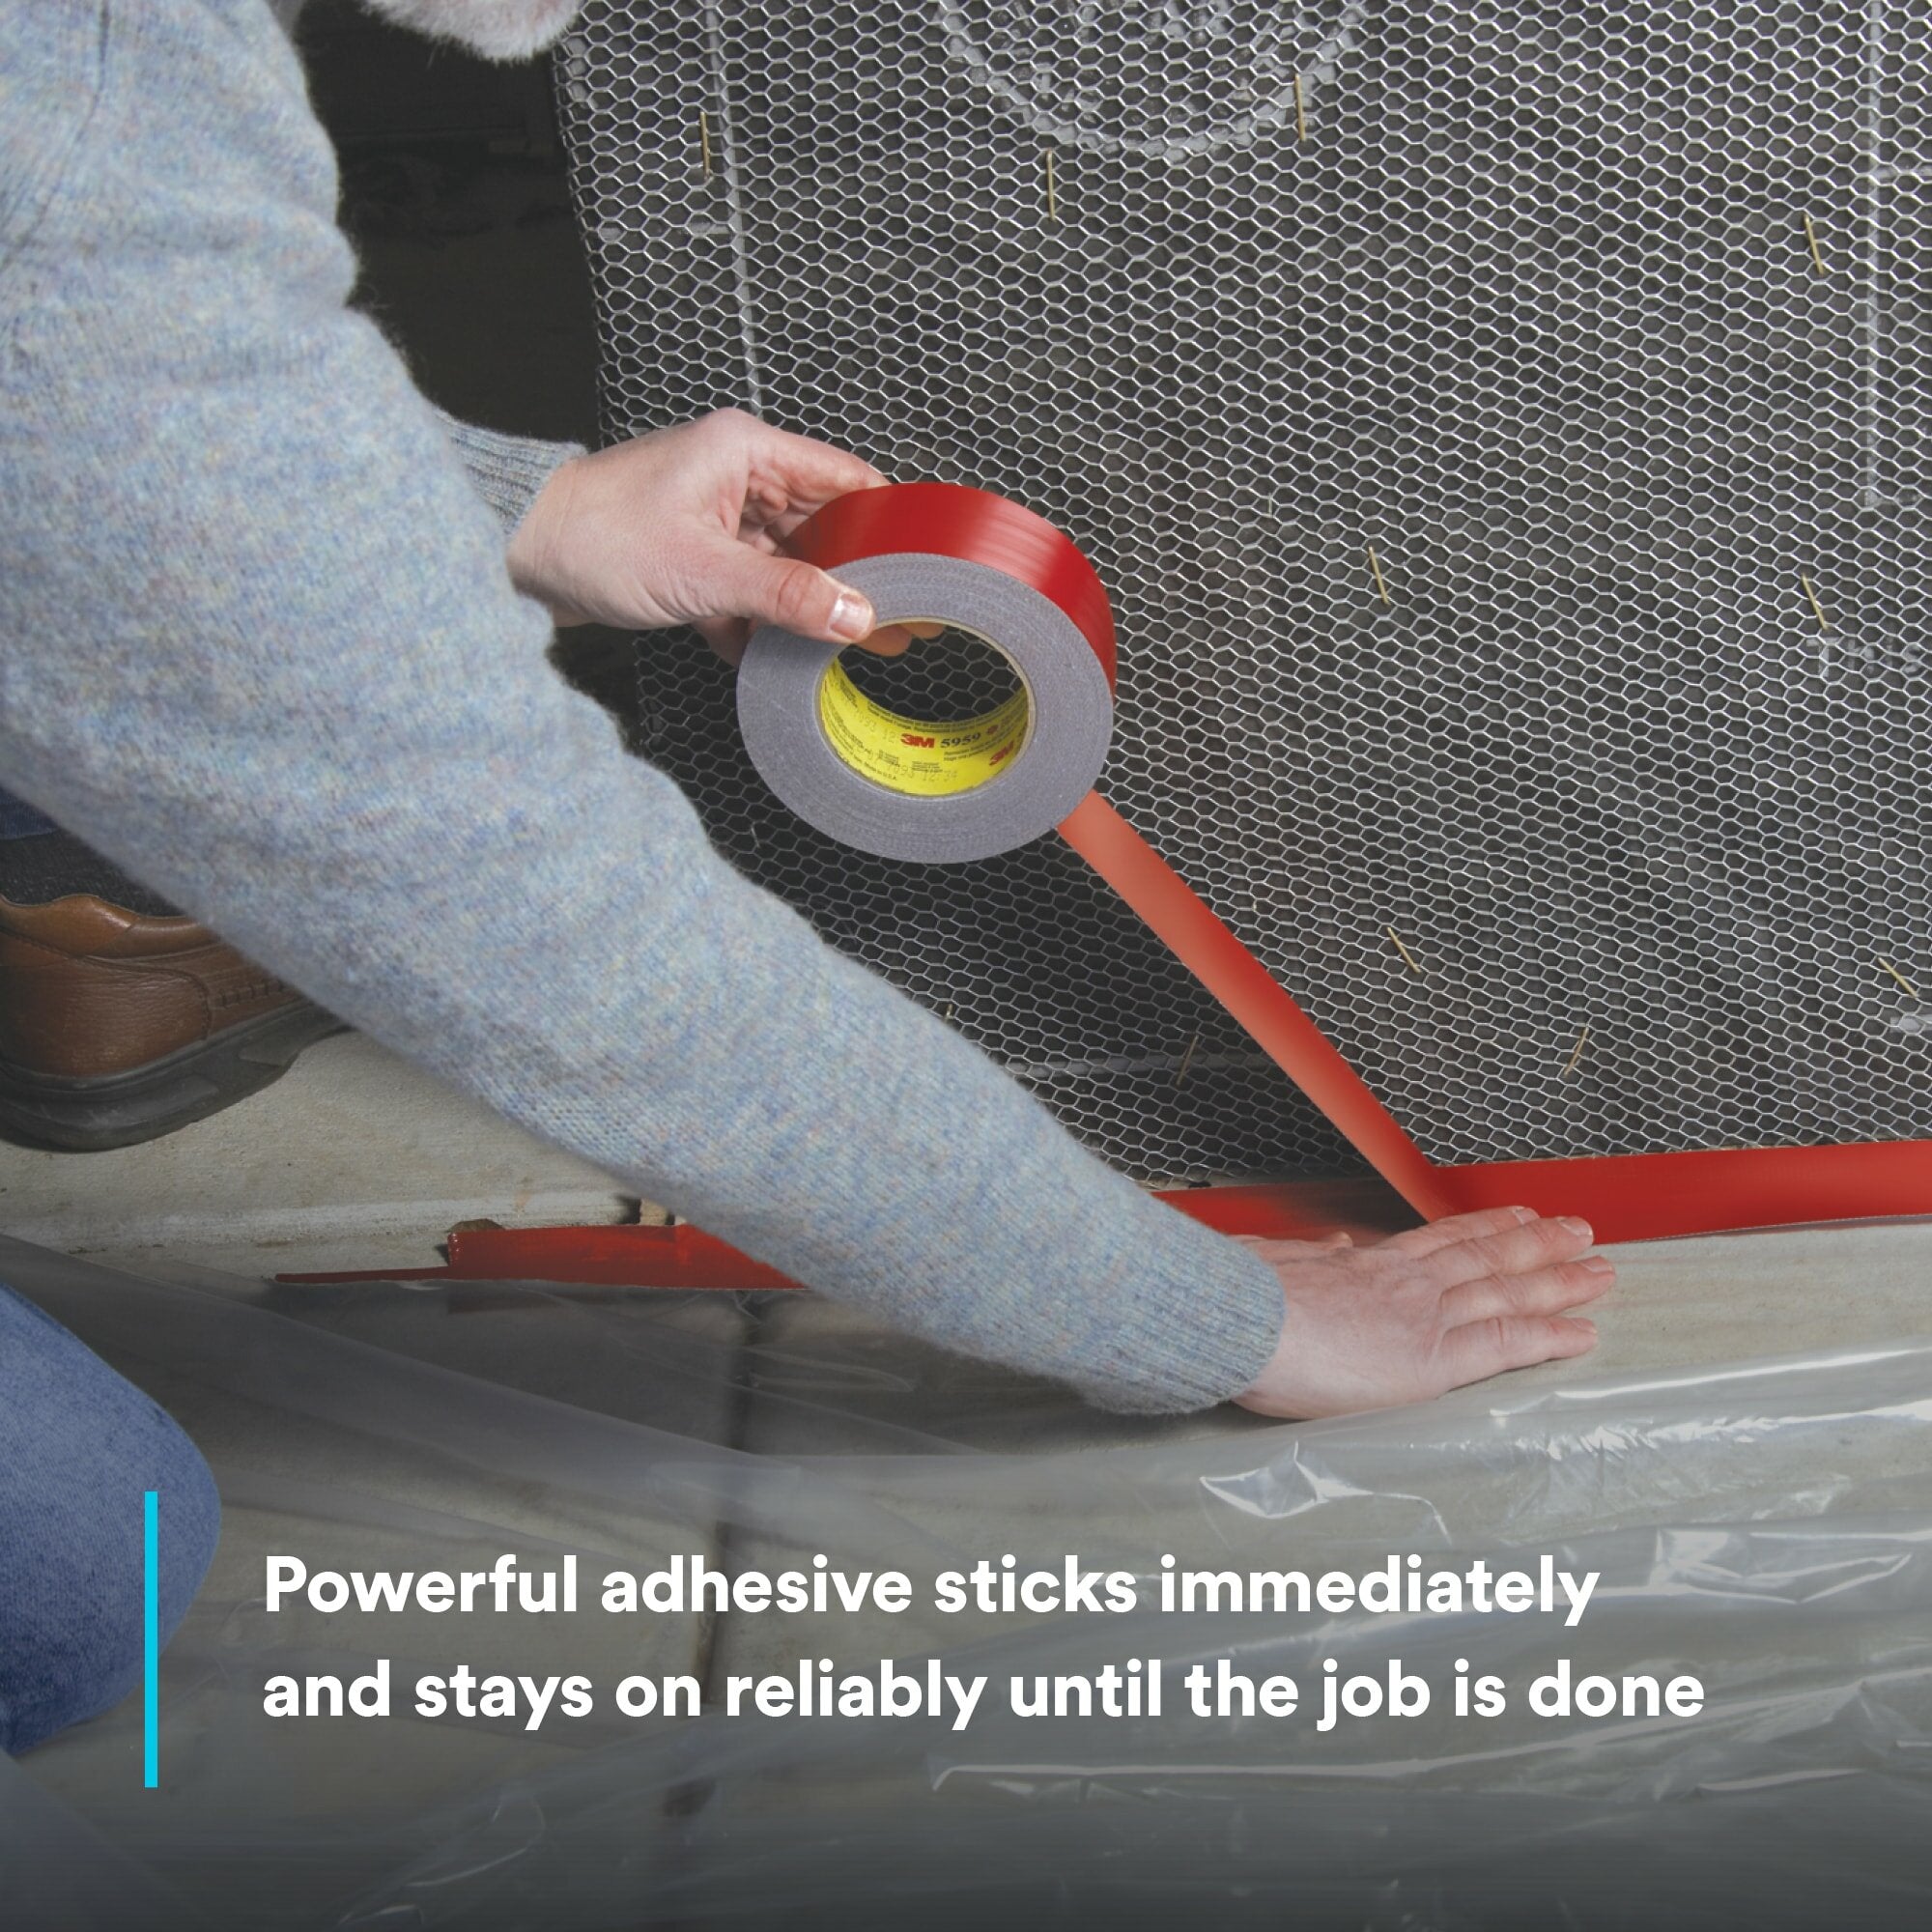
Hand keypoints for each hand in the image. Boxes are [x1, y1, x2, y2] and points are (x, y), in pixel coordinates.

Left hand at [504, 409, 917, 662]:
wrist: (510, 555)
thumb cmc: (593, 537)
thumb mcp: (705, 573)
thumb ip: (786, 594)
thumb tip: (856, 614)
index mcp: (746, 451)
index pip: (844, 477)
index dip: (887, 521)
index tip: (921, 565)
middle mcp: (735, 477)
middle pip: (820, 526)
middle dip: (855, 576)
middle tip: (898, 624)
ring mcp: (712, 518)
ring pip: (784, 564)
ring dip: (808, 606)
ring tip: (851, 649)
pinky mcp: (690, 557)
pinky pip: (745, 590)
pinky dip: (760, 622)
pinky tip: (780, 659)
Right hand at [1234, 1206, 1612, 1418]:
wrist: (1243, 1320)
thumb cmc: (1244, 1297)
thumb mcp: (1273, 1259)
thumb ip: (1308, 1258)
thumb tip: (1335, 1247)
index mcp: (1366, 1263)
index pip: (1441, 1241)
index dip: (1485, 1227)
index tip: (1517, 1215)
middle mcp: (1406, 1283)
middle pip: (1488, 1257)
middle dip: (1539, 1244)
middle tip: (1582, 1232)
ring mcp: (1424, 1318)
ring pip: (1508, 1292)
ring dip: (1559, 1281)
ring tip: (1600, 1272)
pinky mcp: (1432, 1360)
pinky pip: (1504, 1345)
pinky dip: (1548, 1336)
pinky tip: (1581, 1333)